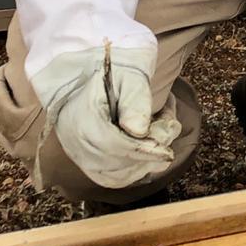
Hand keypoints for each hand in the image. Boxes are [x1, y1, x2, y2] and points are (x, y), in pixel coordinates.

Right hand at [31, 46, 181, 188]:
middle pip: (118, 166)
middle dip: (149, 155)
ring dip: (143, 165)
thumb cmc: (109, 68)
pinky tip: (146, 153)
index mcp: (84, 121)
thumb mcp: (126, 76)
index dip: (145, 151)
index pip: (116, 147)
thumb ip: (134, 101)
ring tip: (158, 140)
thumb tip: (139, 131)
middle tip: (166, 132)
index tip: (168, 151)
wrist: (81, 68)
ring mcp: (78, 154)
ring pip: (115, 177)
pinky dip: (131, 170)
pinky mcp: (83, 159)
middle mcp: (77, 144)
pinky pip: (108, 177)